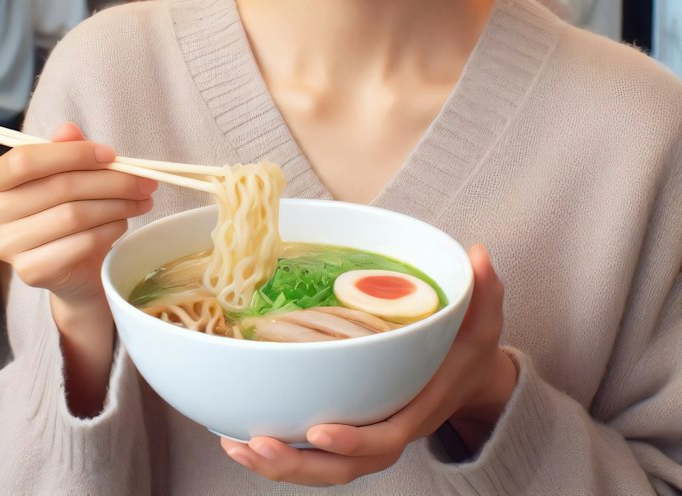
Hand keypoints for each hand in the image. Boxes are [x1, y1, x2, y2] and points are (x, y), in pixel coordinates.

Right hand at [0, 123, 156, 310]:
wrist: (69, 265)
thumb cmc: (63, 206)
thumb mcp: (66, 171)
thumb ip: (65, 148)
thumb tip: (69, 130)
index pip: (24, 160)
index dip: (71, 154)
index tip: (110, 154)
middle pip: (58, 187)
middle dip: (110, 181)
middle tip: (144, 180)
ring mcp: (7, 246)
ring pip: (73, 216)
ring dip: (117, 205)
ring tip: (140, 199)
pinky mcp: (30, 272)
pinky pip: (80, 244)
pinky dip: (109, 230)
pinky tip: (122, 222)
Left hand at [221, 245, 518, 485]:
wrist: (463, 380)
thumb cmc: (468, 350)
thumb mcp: (482, 321)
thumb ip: (485, 290)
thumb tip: (479, 254)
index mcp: (414, 414)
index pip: (383, 440)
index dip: (352, 441)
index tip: (320, 431)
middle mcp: (384, 435)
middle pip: (341, 467)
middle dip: (298, 463)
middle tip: (259, 443)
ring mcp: (361, 438)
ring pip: (318, 468)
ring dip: (276, 464)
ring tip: (237, 446)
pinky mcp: (342, 430)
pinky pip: (307, 453)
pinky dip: (274, 451)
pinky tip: (236, 436)